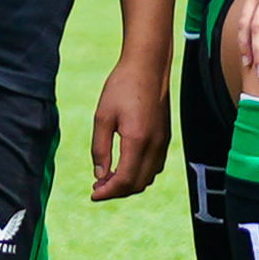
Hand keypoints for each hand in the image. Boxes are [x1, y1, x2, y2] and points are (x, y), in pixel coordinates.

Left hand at [87, 53, 168, 199]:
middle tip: (97, 187)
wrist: (148, 66)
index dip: (108, 192)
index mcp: (137, 140)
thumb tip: (100, 175)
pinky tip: (125, 166)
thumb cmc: (122, 86)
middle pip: (138, 184)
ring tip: (108, 178)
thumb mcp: (103, 116)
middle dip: (117, 191)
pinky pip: (155, 167)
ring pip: (148, 178)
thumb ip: (100, 148)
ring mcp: (163, 142)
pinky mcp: (165, 137)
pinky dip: (140, 174)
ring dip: (129, 184)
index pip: (124, 180)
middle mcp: (154, 145)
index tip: (93, 194)